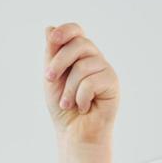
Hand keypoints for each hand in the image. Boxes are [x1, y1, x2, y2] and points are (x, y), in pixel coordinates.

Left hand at [44, 23, 118, 147]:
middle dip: (59, 62)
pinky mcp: (113, 82)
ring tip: (68, 104)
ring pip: (83, 66)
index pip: (76, 32)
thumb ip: (51, 55)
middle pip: (79, 44)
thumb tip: (49, 28)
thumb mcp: (52, 79)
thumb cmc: (64, 108)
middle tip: (48, 79)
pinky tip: (84, 107)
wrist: (74, 134)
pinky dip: (81, 98)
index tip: (53, 38)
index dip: (66, 31)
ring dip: (68, 89)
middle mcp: (94, 58)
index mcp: (78, 55)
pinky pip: (91, 82)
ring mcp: (104, 69)